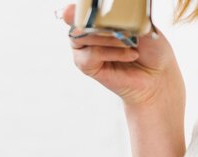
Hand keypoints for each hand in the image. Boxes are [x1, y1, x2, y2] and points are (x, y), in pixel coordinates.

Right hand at [63, 4, 183, 107]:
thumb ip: (124, 18)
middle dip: (95, 20)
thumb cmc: (152, 48)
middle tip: (118, 24)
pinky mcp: (86, 66)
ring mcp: (85, 49)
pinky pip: (91, 55)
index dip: (79, 8)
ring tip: (129, 41)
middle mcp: (88, 32)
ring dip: (107, 37)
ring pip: (81, 37)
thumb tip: (112, 14)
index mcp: (100, 18)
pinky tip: (130, 54)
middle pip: (77, 21)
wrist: (157, 74)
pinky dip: (111, 53)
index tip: (75, 7)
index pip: (84, 9)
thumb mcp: (143, 25)